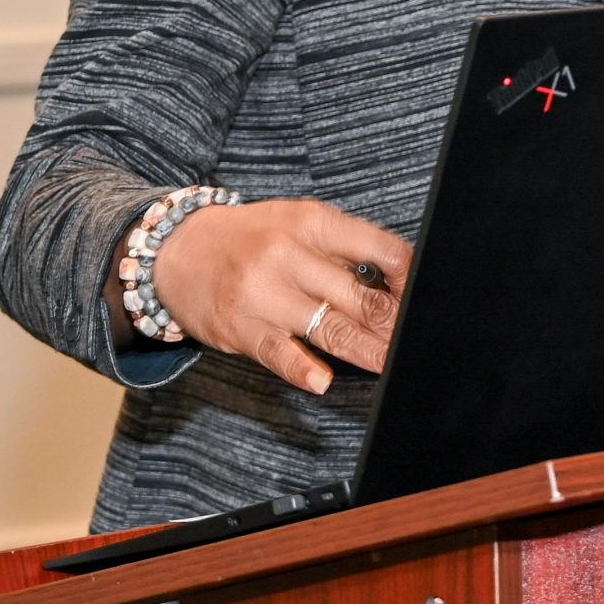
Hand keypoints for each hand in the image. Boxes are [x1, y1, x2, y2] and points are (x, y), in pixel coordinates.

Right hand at [144, 199, 412, 394]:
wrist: (176, 249)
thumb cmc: (251, 238)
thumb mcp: (299, 224)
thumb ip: (345, 249)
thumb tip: (399, 281)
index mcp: (313, 223)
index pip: (380, 249)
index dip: (410, 278)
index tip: (428, 297)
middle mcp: (288, 255)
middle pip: (359, 296)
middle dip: (394, 323)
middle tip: (417, 339)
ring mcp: (263, 294)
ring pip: (328, 327)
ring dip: (367, 350)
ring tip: (393, 362)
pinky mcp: (240, 328)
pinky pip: (277, 352)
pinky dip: (302, 368)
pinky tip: (322, 380)